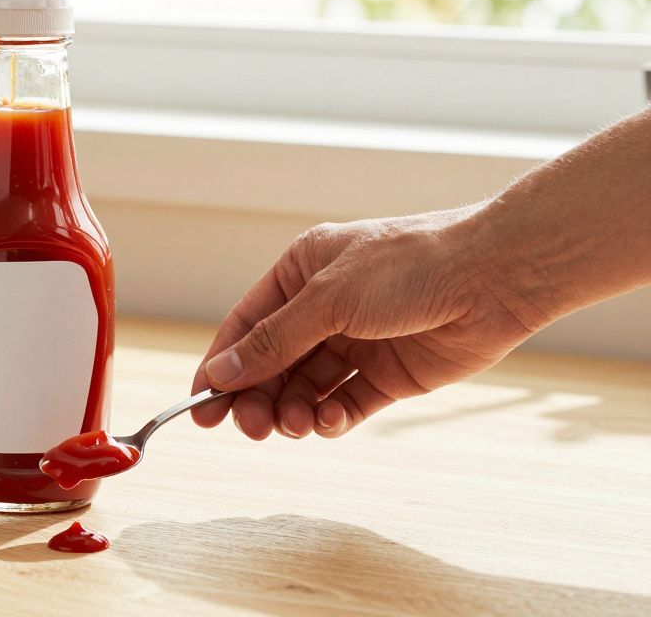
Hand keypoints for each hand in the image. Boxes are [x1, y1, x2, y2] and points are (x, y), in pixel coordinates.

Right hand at [190, 206, 543, 438]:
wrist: (494, 277)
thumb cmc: (409, 266)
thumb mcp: (328, 300)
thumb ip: (274, 341)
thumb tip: (222, 372)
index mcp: (301, 273)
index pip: (246, 327)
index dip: (220, 367)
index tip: (200, 408)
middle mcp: (325, 308)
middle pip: (272, 364)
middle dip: (257, 397)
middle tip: (251, 428)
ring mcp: (357, 343)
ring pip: (305, 389)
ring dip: (293, 411)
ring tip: (296, 424)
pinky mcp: (389, 375)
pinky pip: (345, 404)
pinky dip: (332, 417)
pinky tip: (331, 420)